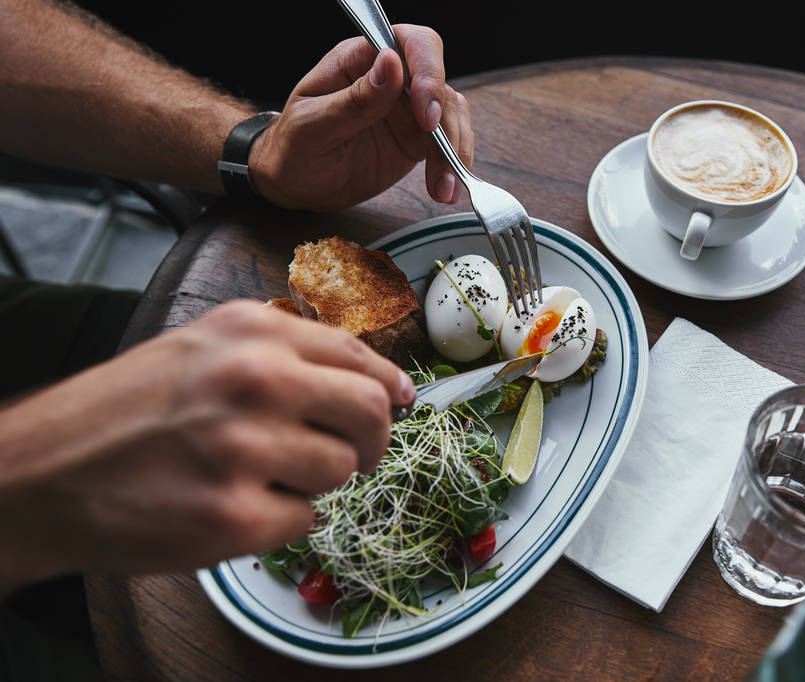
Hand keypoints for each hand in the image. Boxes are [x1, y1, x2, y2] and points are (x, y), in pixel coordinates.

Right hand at [0, 301, 415, 592]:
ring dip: (314, 480)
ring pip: (342, 469)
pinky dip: (281, 519)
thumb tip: (376, 377)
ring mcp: (245, 448)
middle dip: (374, 438)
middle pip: (373, 410)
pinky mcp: (234, 515)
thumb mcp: (201, 348)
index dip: (390, 383)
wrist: (37, 473)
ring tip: (260, 475)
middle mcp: (255, 379)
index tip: (402, 401)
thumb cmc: (122, 411)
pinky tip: (235, 505)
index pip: (357, 353)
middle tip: (353, 453)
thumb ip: (284, 352)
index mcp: (251, 331)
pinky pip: (305, 519)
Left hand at [248, 24, 472, 210]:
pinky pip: (448, 144)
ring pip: (450, 115)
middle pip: (439, 81)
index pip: (408, 44)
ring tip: (444, 187)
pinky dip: (453, 166)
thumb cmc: (292, 149)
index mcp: (359, 62)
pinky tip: (445, 190)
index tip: (425, 113)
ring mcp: (406, 109)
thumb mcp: (313, 126)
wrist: (294, 183)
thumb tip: (391, 63)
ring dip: (455, 151)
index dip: (427, 71)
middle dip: (446, 121)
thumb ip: (354, 99)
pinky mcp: (416, 139)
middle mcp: (390, 80)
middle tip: (440, 156)